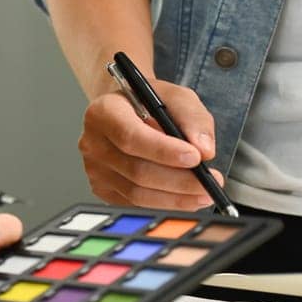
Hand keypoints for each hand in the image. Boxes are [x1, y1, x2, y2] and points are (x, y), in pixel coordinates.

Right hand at [80, 80, 221, 208]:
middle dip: (179, 180)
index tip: (195, 158)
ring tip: (204, 193)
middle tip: (209, 182)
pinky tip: (184, 197)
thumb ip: (192, 118)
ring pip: (137, 193)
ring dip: (176, 197)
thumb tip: (204, 150)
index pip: (130, 136)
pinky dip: (165, 204)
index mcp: (104, 112)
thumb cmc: (148, 103)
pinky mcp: (102, 188)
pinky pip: (135, 204)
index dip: (164, 151)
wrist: (127, 112)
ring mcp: (95, 168)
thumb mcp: (175, 96)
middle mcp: (93, 142)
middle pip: (136, 170)